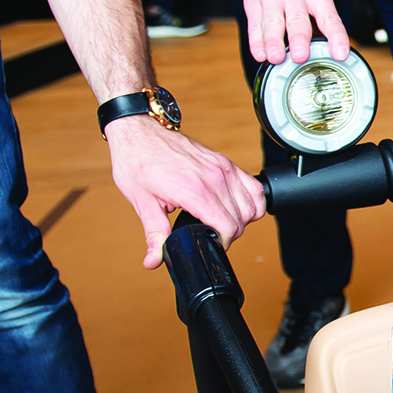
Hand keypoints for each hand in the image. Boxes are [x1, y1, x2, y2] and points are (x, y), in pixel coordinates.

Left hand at [105, 116, 265, 269]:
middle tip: (210, 235)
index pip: (228, 228)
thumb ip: (154, 235)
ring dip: (242, 219)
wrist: (139, 132)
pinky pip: (255, 187)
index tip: (209, 246)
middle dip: (229, 234)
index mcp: (195, 191)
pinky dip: (253, 201)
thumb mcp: (143, 203)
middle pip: (241, 220)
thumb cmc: (138, 163)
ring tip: (223, 222)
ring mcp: (223, 168)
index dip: (221, 244)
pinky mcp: (226, 162)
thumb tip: (153, 260)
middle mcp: (214, 178)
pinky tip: (237, 206)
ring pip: (253, 205)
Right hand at [241, 0, 348, 63]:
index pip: (329, 16)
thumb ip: (321, 20)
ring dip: (274, 42)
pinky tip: (260, 53)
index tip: (339, 54)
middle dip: (299, 39)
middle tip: (301, 56)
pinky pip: (254, 24)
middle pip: (297, 18)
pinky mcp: (252, 1)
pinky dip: (257, 41)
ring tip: (276, 58)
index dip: (336, 36)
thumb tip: (329, 52)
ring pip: (272, 22)